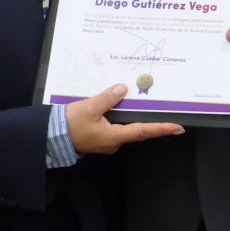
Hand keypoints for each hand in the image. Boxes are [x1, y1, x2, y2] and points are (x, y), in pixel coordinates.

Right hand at [67, 84, 184, 154]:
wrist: (51, 136)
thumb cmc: (70, 124)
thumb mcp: (89, 107)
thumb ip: (108, 98)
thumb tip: (124, 88)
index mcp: (114, 136)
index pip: (143, 131)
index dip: (161, 129)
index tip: (178, 128)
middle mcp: (114, 142)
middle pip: (136, 129)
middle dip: (151, 122)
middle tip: (167, 113)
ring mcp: (106, 141)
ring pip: (125, 126)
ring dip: (134, 117)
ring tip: (144, 104)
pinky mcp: (99, 136)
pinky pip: (115, 125)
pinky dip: (121, 116)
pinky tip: (121, 105)